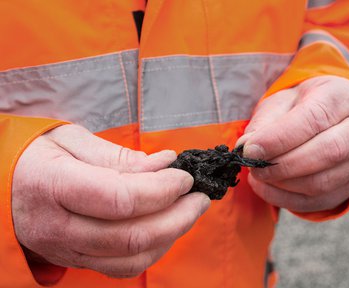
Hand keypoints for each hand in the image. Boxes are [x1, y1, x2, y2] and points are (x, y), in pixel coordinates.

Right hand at [12, 124, 209, 277]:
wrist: (2, 188)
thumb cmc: (36, 157)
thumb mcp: (70, 140)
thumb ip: (118, 156)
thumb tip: (164, 163)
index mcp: (53, 186)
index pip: (119, 199)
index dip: (160, 190)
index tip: (184, 176)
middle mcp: (58, 227)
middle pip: (131, 236)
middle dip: (178, 217)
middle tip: (200, 196)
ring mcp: (66, 250)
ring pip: (131, 259)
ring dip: (171, 236)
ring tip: (191, 210)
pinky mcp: (76, 260)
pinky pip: (122, 267)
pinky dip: (153, 250)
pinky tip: (168, 228)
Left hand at [237, 76, 348, 212]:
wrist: (326, 119)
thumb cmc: (300, 107)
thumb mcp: (280, 102)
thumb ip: (264, 123)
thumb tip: (246, 147)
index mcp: (343, 97)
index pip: (313, 119)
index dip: (279, 139)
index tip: (250, 150)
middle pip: (327, 153)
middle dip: (282, 165)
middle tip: (253, 166)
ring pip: (322, 183)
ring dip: (282, 184)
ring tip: (258, 175)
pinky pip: (317, 202)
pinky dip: (286, 199)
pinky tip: (267, 187)